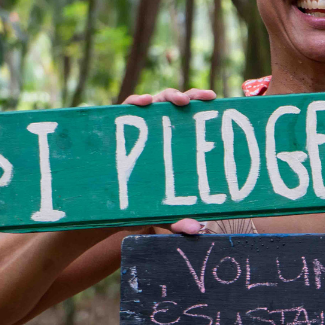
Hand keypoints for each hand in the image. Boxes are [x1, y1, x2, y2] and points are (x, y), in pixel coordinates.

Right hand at [125, 87, 215, 235]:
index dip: (205, 106)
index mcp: (177, 143)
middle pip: (178, 104)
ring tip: (177, 101)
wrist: (108, 209)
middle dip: (191, 95)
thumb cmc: (142, 205)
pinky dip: (135, 101)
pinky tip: (143, 103)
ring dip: (168, 95)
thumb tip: (197, 229)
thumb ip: (180, 221)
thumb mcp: (164, 214)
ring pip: (156, 100)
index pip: (194, 119)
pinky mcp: (119, 127)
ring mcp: (140, 126)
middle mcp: (161, 130)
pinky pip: (128, 107)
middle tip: (201, 99)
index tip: (216, 102)